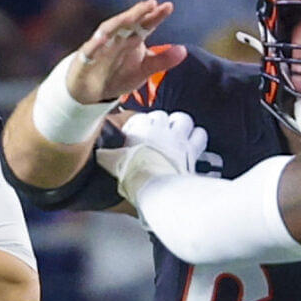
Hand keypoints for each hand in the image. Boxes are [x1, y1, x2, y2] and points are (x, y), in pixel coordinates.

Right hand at [67, 0, 186, 104]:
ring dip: (119, 22)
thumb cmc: (118, 75)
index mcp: (132, 38)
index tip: (168, 6)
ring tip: (132, 16)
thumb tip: (184, 50)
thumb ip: (163, 60)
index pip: (146, 24)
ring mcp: (101, 46)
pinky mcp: (86, 57)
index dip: (156, 16)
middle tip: (151, 4)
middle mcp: (117, 38)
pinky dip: (96, 43)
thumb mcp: (144, 70)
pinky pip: (90, 48)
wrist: (91, 91)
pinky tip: (102, 38)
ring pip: (109, 30)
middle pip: (128, 22)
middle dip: (138, 12)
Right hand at [96, 110, 211, 201]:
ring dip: (180, 125)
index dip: (139, 125)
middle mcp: (160, 129)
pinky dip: (198, 137)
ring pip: (182, 119)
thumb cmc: (136, 176)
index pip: (139, 118)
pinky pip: (200, 134)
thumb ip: (108, 157)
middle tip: (158, 134)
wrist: (156, 186)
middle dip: (160, 123)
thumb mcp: (114, 165)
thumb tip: (101, 155)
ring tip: (178, 133)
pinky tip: (194, 143)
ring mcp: (177, 137)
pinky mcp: (192, 149)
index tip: (137, 133)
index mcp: (139, 130)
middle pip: (161, 115)